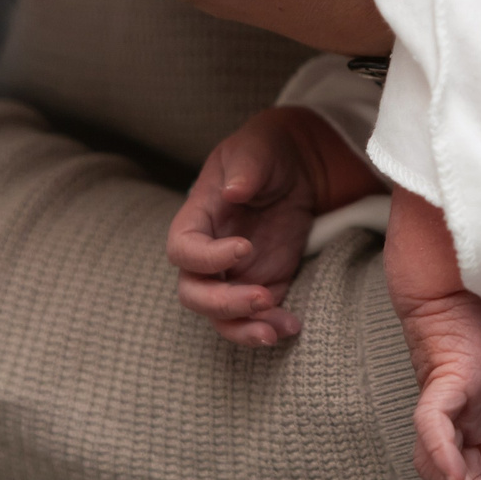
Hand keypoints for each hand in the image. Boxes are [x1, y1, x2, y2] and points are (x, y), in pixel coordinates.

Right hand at [168, 107, 385, 345]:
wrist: (297, 166)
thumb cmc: (266, 152)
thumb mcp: (257, 148)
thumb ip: (246, 166)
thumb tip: (234, 190)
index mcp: (198, 218)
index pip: (183, 249)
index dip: (207, 257)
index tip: (245, 247)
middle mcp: (209, 253)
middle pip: (194, 293)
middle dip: (223, 304)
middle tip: (261, 298)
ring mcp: (235, 273)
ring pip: (220, 317)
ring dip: (243, 328)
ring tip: (274, 331)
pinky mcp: (263, 283)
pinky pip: (256, 317)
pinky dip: (270, 327)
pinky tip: (291, 326)